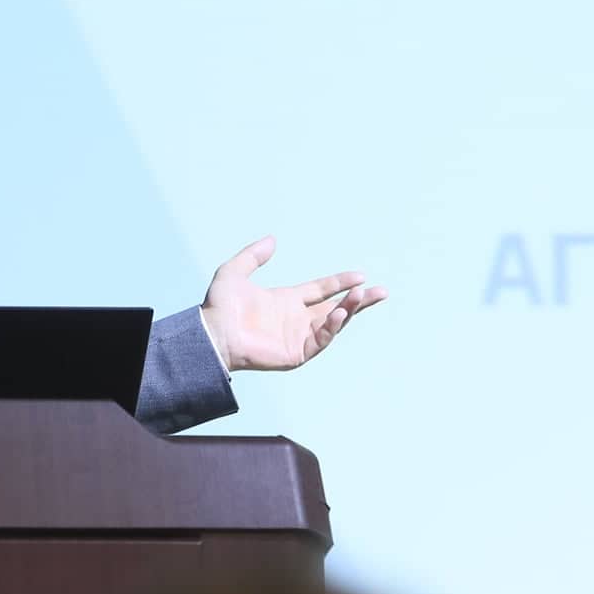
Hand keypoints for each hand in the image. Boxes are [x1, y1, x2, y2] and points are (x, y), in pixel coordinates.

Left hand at [199, 236, 386, 372]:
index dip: (340, 283)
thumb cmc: (219, 307)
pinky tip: (339, 314)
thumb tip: (272, 239)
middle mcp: (296, 319)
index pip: (322, 290)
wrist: (212, 333)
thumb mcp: (234, 272)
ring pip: (333, 324)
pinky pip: (320, 340)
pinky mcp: (296, 353)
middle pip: (336, 308)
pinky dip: (331, 328)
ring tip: (362, 296)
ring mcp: (297, 337)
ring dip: (349, 311)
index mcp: (287, 301)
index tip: (360, 275)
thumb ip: (253, 256)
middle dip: (359, 301)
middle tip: (381, 292)